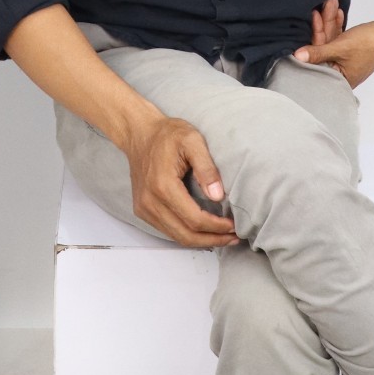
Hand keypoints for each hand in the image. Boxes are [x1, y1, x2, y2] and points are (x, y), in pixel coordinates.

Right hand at [123, 115, 238, 249]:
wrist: (140, 133)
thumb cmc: (167, 135)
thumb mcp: (192, 140)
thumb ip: (206, 167)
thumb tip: (218, 196)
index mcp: (163, 185)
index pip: (194, 219)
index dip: (216, 227)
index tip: (233, 226)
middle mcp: (150, 201)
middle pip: (185, 235)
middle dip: (212, 239)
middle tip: (233, 237)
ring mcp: (144, 208)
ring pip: (176, 236)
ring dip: (201, 241)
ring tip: (222, 237)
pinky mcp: (142, 210)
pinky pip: (167, 230)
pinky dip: (187, 234)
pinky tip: (203, 230)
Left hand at [291, 12, 373, 87]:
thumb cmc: (370, 44)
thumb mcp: (341, 47)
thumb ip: (318, 52)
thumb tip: (297, 57)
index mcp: (339, 79)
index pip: (317, 62)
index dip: (311, 44)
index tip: (307, 24)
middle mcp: (341, 72)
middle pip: (324, 48)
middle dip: (322, 26)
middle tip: (319, 8)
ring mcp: (346, 60)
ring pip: (331, 40)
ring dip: (330, 22)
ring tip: (330, 3)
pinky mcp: (351, 50)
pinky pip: (339, 38)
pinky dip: (337, 26)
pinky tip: (336, 13)